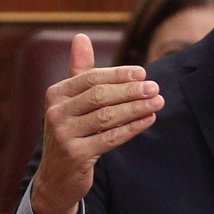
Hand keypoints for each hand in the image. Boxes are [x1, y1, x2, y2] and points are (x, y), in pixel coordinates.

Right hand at [28, 34, 160, 213]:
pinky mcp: (77, 154)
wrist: (57, 176)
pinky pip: (111, 138)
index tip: (143, 73)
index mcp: (55, 94)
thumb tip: (81, 37)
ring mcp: (64, 134)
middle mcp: (56, 112)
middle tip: (155, 87)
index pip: (91, 78)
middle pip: (100, 96)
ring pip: (107, 116)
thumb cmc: (71, 131)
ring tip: (158, 101)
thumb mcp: (71, 101)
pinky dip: (133, 127)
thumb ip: (79, 71)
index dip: (119, 75)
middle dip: (131, 91)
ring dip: (136, 108)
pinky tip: (149, 119)